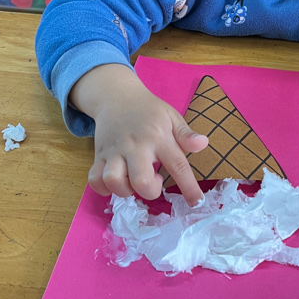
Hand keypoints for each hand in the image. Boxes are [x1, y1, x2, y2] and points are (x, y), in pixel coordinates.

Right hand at [69, 64, 208, 205]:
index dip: (188, 187)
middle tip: (153, 180)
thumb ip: (186, 134)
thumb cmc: (149, 110)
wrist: (116, 96)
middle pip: (141, 181)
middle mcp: (136, 145)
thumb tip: (204, 144)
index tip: (196, 203)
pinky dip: (103, 188)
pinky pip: (94, 180)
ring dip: (125, 190)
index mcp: (159, 137)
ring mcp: (115, 151)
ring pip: (113, 181)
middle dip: (149, 191)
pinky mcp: (99, 155)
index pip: (178, 165)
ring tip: (132, 181)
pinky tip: (116, 182)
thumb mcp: (171, 116)